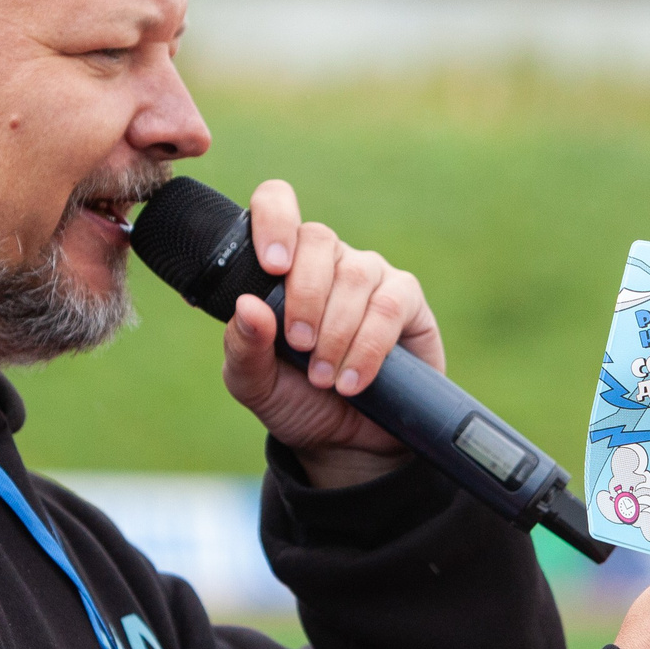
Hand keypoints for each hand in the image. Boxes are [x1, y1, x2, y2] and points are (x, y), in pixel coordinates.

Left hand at [219, 179, 444, 488]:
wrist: (345, 443)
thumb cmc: (295, 400)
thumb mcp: (254, 383)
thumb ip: (242, 347)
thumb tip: (248, 306)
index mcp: (283, 264)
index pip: (277, 204)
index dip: (273, 220)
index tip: (272, 267)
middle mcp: (327, 261)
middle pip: (318, 239)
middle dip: (304, 296)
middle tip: (298, 346)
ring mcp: (370, 276)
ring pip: (355, 275)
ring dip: (336, 332)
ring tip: (323, 377)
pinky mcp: (407, 301)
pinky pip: (390, 306)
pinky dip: (369, 346)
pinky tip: (353, 380)